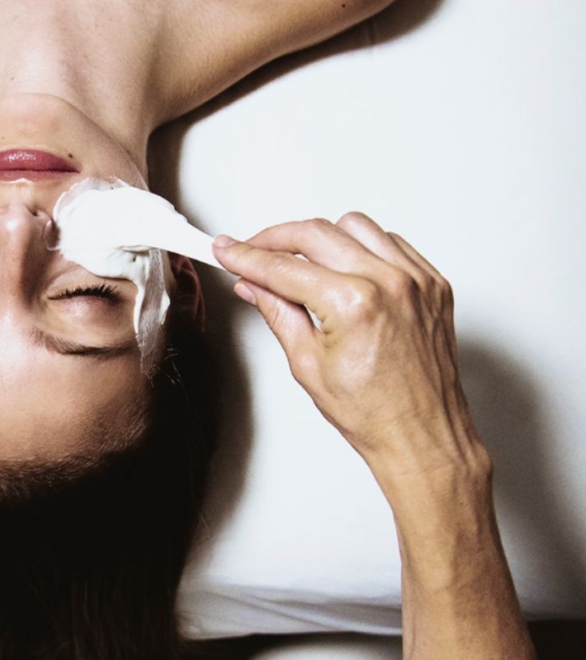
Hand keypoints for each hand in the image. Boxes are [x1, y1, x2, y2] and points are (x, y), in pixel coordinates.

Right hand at [212, 213, 488, 482]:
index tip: (227, 249)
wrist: (421, 435)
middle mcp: (389, 283)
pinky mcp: (432, 283)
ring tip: (300, 260)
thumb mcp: (306, 363)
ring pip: (354, 226)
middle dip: (275, 238)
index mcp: (353, 304)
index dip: (246, 256)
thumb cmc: (373, 413)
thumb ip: (277, 311)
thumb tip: (253, 284)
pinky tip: (344, 266)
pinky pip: (390, 241)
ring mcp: (416, 280)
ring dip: (320, 237)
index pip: (283, 267)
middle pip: (315, 232)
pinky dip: (362, 246)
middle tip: (253, 250)